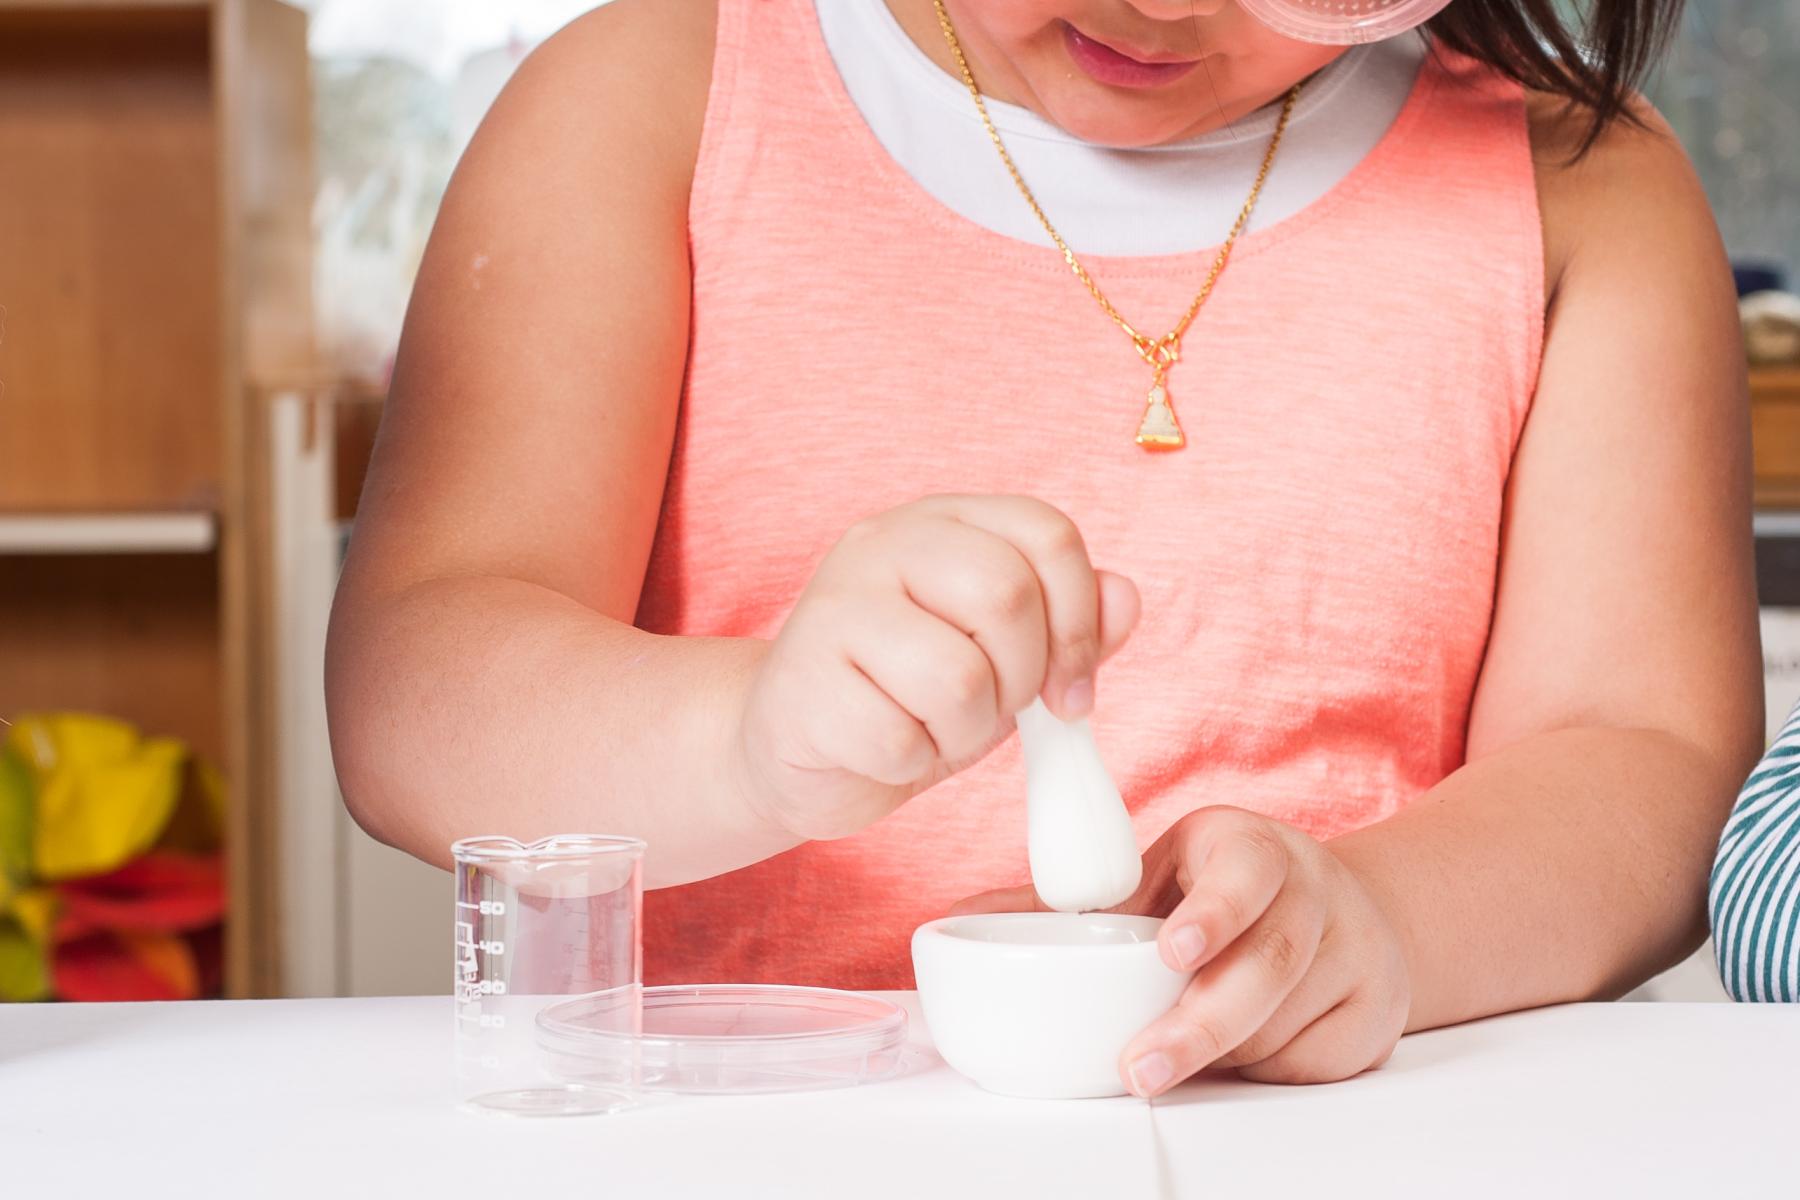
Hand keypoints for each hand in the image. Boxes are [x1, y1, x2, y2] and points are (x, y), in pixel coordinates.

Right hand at [735, 495, 1139, 840]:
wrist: (791, 749)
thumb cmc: (906, 696)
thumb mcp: (1002, 658)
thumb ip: (1068, 626)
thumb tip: (1126, 598)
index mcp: (942, 522)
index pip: (1046, 533)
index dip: (1080, 619)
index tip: (1071, 690)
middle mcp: (883, 544)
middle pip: (1005, 594)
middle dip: (1022, 678)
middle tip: (995, 709)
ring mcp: (834, 607)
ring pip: (958, 675)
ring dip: (965, 729)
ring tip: (932, 726)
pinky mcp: (800, 680)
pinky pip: (900, 738)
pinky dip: (909, 762)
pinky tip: (883, 747)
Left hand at [953, 807, 1410, 1090]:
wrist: (1335, 906)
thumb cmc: (1218, 892)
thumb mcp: (1152, 879)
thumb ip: (1064, 902)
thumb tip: (961, 918)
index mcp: (1249, 845)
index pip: (1244, 872)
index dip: (1210, 913)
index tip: (1168, 951)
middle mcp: (1313, 887)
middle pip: (1270, 961)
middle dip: (1200, 1023)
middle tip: (1140, 1065)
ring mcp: (1356, 947)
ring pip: (1286, 1020)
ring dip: (1225, 1050)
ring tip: (1170, 1058)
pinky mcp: (1376, 1007)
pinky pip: (1318, 1057)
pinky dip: (1269, 1069)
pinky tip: (1240, 1059)